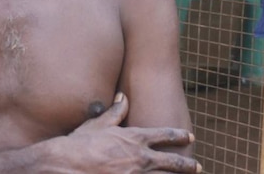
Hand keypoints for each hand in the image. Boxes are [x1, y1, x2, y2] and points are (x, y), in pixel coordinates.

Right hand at [47, 93, 200, 173]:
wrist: (65, 164)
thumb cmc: (79, 144)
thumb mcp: (98, 124)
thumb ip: (115, 112)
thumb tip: (124, 97)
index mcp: (134, 139)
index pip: (164, 135)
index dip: (178, 136)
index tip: (189, 137)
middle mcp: (140, 159)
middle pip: (171, 162)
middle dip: (186, 165)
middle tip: (198, 167)